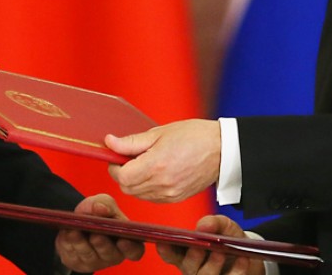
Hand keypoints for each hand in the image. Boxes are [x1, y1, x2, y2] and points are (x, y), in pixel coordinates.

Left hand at [55, 194, 144, 271]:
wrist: (77, 220)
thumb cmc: (97, 213)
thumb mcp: (102, 202)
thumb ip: (104, 203)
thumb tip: (101, 209)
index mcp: (126, 241)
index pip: (135, 251)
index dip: (131, 248)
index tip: (123, 240)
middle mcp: (112, 255)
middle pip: (110, 255)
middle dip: (102, 245)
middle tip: (96, 235)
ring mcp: (94, 261)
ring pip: (89, 256)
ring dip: (81, 243)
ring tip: (74, 231)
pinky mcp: (76, 263)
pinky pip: (72, 256)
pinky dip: (68, 244)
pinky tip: (65, 234)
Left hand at [106, 119, 220, 202]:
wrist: (222, 150)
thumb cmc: (193, 136)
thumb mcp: (159, 133)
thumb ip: (131, 142)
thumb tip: (109, 142)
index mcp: (156, 165)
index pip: (121, 176)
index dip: (115, 166)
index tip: (119, 156)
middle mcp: (162, 184)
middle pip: (127, 188)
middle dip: (123, 174)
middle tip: (131, 158)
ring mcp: (170, 194)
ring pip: (138, 195)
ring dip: (134, 182)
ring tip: (145, 164)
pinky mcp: (176, 199)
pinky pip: (151, 198)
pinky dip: (147, 188)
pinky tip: (155, 173)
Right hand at [157, 215, 264, 274]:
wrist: (249, 254)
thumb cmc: (229, 240)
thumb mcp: (223, 226)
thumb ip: (214, 222)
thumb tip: (204, 225)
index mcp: (186, 253)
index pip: (170, 254)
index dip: (165, 250)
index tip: (163, 242)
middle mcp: (194, 268)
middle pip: (187, 267)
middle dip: (193, 257)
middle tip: (200, 247)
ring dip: (212, 265)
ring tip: (221, 252)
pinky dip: (236, 270)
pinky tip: (241, 259)